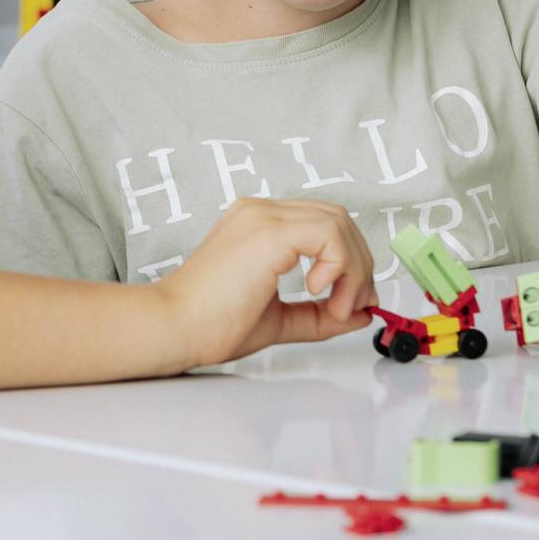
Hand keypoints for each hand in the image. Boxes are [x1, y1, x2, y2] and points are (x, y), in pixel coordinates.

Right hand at [156, 199, 376, 366]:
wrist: (175, 327)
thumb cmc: (210, 323)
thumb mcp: (280, 318)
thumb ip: (319, 314)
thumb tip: (362, 312)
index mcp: (260, 225)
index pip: (324, 224)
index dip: (350, 260)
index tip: (353, 301)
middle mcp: (261, 212)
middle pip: (338, 218)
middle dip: (359, 264)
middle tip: (355, 305)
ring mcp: (263, 216)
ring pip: (338, 222)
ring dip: (353, 268)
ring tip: (338, 307)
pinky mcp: (268, 231)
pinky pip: (328, 232)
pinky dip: (339, 264)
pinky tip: (319, 292)